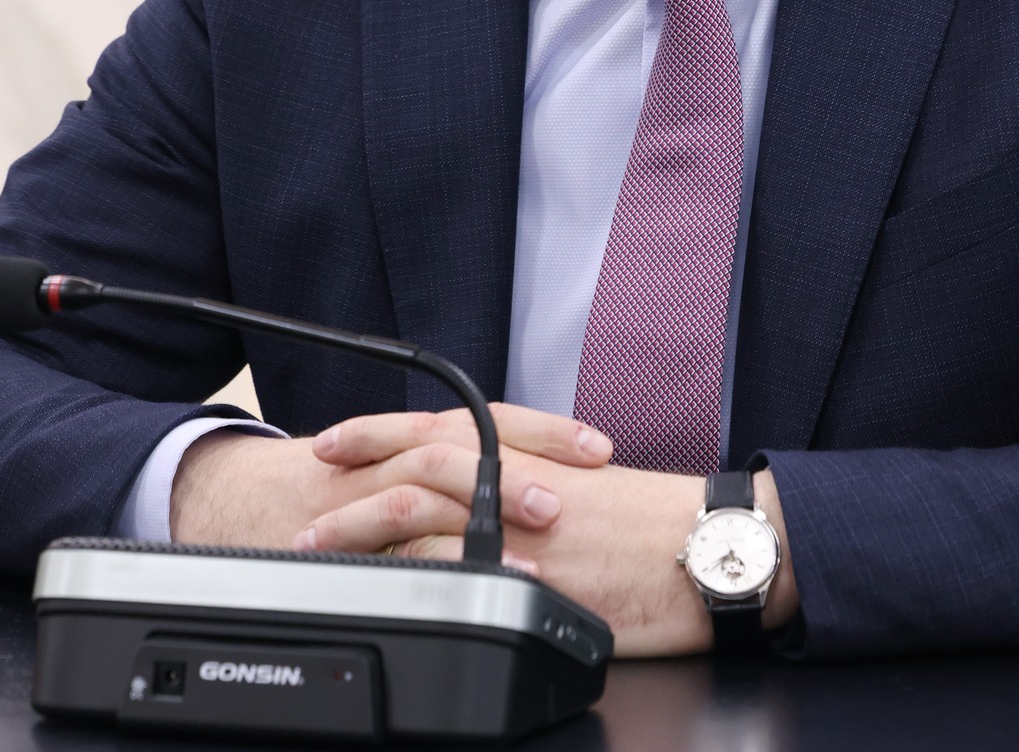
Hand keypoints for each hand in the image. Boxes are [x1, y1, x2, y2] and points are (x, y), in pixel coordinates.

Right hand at [168, 405, 608, 557]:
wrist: (224, 496)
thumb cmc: (316, 486)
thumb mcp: (385, 466)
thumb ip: (445, 473)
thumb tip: (527, 486)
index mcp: (409, 436)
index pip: (484, 418)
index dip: (543, 428)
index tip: (597, 446)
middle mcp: (389, 456)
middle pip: (461, 443)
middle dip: (521, 462)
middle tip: (573, 491)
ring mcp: (363, 498)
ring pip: (426, 491)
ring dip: (484, 513)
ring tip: (537, 543)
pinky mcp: (341, 540)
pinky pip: (390, 550)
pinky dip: (436, 563)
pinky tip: (475, 583)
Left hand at [300, 406, 798, 655]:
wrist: (709, 545)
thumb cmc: (662, 526)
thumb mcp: (588, 494)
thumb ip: (533, 492)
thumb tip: (501, 504)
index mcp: (527, 454)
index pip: (441, 427)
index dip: (383, 430)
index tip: (339, 438)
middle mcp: (514, 478)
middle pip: (416, 463)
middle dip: (356, 476)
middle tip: (309, 489)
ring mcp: (517, 527)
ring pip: (420, 513)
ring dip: (361, 527)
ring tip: (316, 546)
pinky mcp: (528, 573)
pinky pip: (453, 569)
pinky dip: (407, 576)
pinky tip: (375, 591)